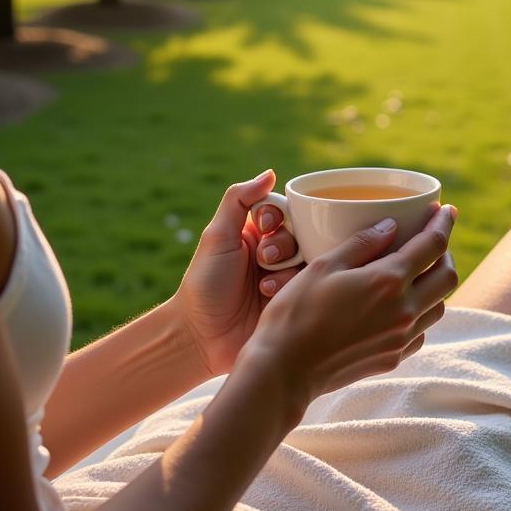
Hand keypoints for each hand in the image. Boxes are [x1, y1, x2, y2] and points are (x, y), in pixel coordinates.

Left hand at [171, 170, 303, 377]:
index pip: (284, 210)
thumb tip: (270, 173)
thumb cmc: (204, 284)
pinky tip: (269, 298)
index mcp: (257, 233)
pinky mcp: (295, 300)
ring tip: (264, 285)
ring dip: (286, 268)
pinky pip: (309, 284)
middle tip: (264, 259)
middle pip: (301, 233)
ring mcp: (287, 277)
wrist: (201, 337)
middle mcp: (275, 252)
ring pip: (308, 258)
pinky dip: (289, 287)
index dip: (278, 216)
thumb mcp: (217, 236)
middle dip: (283, 244)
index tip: (262, 226)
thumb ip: (239, 200)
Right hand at [240, 203, 458, 429]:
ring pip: (439, 306)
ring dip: (436, 284)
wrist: (283, 372)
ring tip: (419, 271)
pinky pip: (422, 331)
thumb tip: (391, 225)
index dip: (443, 223)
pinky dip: (422, 312)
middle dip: (445, 253)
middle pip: (447, 276)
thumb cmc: (296, 313)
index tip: (447, 209)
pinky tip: (402, 304)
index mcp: (388, 281)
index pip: (432, 245)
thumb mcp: (323, 266)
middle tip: (432, 239)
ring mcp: (400, 338)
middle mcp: (403, 311)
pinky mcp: (393, 358)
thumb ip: (362, 242)